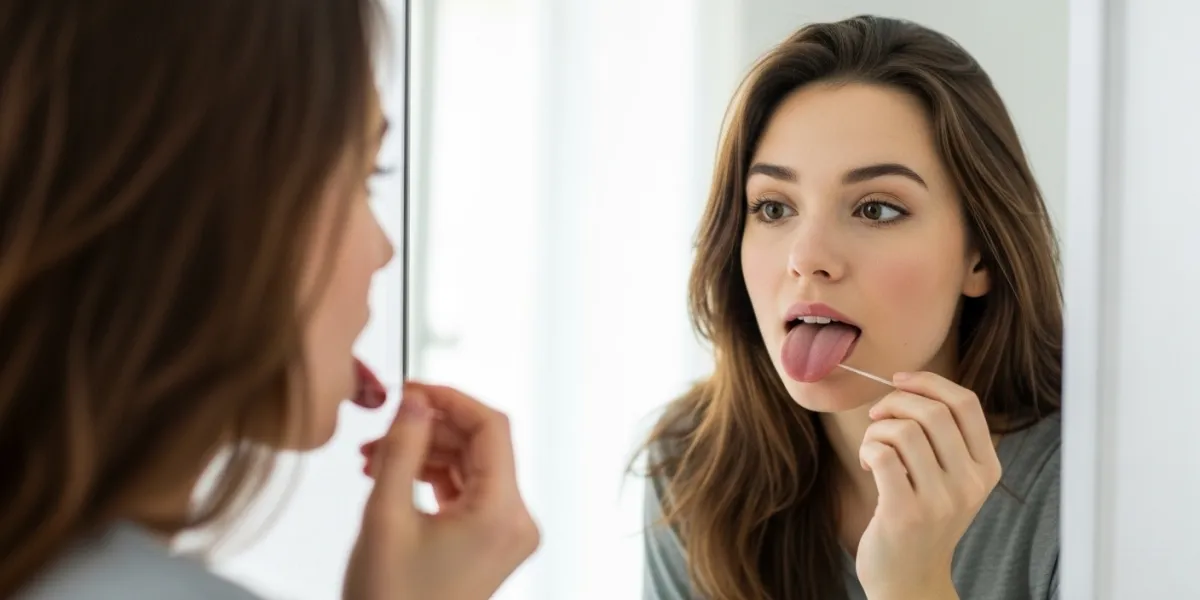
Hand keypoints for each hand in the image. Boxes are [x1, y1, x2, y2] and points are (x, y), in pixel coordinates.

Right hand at [343, 382, 540, 599]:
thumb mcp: (385, 516)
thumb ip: (402, 448)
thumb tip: (415, 399)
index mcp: (503, 513)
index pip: (491, 428)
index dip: (450, 398)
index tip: (412, 388)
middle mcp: (516, 521)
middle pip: (480, 445)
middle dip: (429, 429)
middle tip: (381, 429)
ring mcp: (505, 534)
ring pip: (469, 466)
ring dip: (424, 452)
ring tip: (374, 458)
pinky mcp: (489, 542)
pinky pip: (465, 491)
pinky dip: (430, 476)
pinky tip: (392, 474)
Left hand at [854, 371, 1000, 599]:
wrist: (910, 581)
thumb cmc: (921, 520)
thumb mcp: (950, 480)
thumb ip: (943, 438)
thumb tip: (908, 384)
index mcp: (986, 468)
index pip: (967, 403)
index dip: (928, 382)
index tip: (898, 380)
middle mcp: (970, 484)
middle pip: (933, 411)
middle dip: (895, 402)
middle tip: (878, 418)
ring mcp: (940, 500)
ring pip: (904, 430)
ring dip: (877, 430)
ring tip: (873, 449)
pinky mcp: (906, 513)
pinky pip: (882, 454)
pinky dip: (867, 448)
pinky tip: (867, 464)